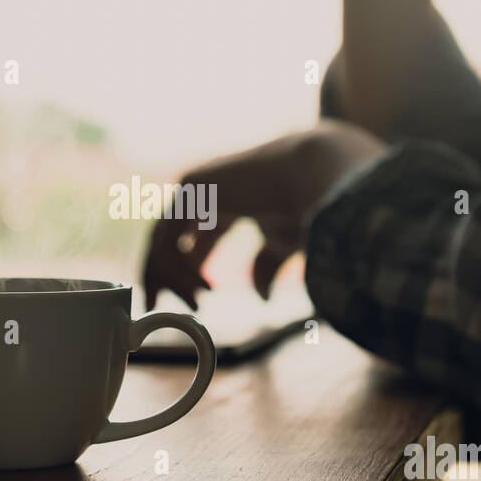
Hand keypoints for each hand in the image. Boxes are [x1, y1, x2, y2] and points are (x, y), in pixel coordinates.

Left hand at [142, 120, 385, 309]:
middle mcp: (205, 192)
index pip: (192, 235)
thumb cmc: (311, 204)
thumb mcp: (286, 242)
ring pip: (164, 242)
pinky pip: (168, 241)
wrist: (316, 172)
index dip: (187, 268)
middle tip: (171, 307)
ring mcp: (194, 189)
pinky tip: (205, 288)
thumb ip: (267, 265)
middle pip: (167, 238)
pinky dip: (180, 271)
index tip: (195, 299)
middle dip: (166, 276)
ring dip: (177, 279)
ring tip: (199, 304)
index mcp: (226, 199)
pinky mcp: (189, 191)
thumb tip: (261, 299)